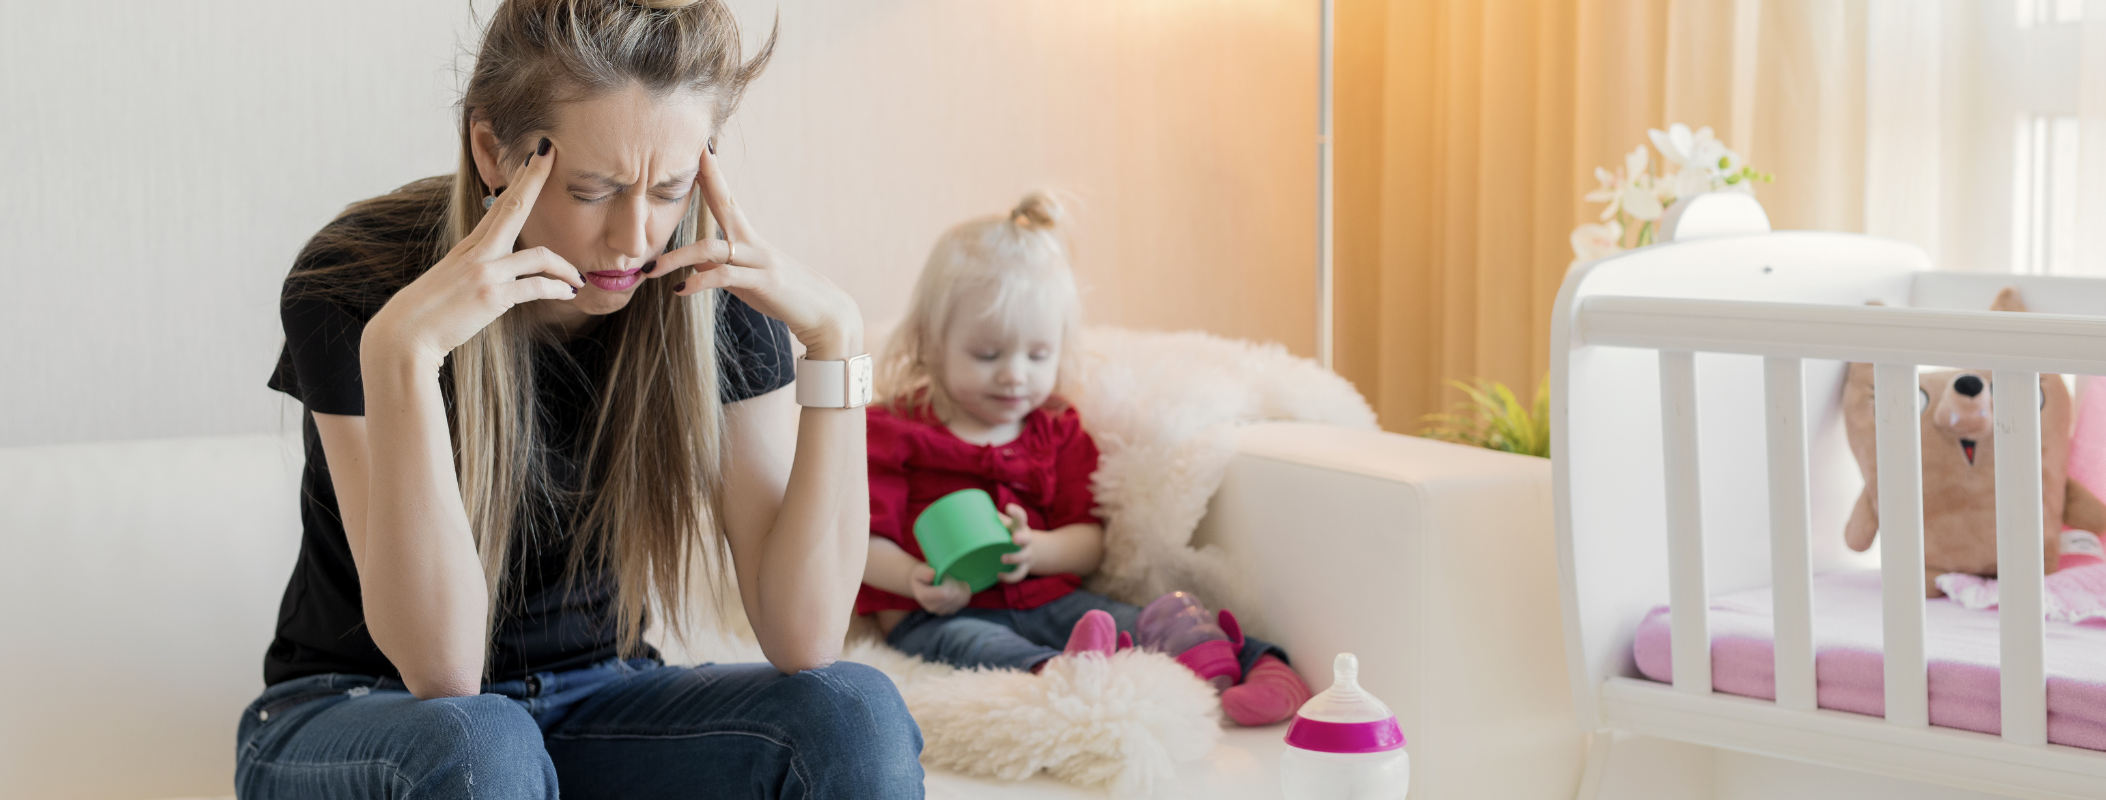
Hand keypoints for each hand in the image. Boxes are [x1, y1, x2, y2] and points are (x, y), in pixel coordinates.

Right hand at [364, 138, 583, 368]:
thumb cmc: (429, 311)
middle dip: (534, 178)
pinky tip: (568, 293)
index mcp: (469, 246)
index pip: (499, 205)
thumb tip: (496, 265)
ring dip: (564, 267)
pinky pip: (535, 287)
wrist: (405, 334)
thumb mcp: (452, 278)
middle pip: (513, 207)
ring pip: (537, 256)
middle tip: (553, 154)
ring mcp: (484, 272)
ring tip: (577, 279)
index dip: (519, 180)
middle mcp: (477, 253)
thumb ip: (476, 266)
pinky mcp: (491, 296)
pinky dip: (556, 288)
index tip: (535, 156)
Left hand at [646, 143, 862, 359]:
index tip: (698, 150)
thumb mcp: (746, 281)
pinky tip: (679, 290)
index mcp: (749, 239)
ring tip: (650, 269)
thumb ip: (722, 270)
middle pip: (725, 203)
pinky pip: (724, 277)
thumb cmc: (784, 296)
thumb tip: (698, 266)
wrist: (822, 312)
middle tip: (689, 154)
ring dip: (677, 258)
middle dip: (708, 178)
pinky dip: (698, 283)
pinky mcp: (763, 282)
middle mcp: (754, 243)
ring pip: (712, 249)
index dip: (711, 175)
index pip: (725, 200)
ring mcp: (760, 261)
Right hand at [908, 563, 970, 615]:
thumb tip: (932, 574)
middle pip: (953, 597)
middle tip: (951, 577)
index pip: (944, 594)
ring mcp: (942, 611)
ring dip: (961, 588)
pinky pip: (963, 602)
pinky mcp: (950, 611)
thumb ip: (924, 572)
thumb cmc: (921, 576)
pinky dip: (964, 593)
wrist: (921, 585)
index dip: (949, 583)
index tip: (946, 576)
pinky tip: (958, 587)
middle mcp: (932, 608)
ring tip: (953, 581)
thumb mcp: (919, 570)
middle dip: (956, 584)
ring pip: (960, 600)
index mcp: (924, 597)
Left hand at [997, 503, 1037, 583]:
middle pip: (1027, 538)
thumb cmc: (1009, 533)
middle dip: (1021, 539)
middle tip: (1013, 540)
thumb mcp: (1003, 524)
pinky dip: (1010, 577)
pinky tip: (999, 576)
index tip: (1009, 507)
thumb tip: (968, 508)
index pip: (1021, 517)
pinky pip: (1019, 574)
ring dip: (1014, 559)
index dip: (1016, 512)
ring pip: (1023, 557)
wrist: (1028, 549)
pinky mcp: (1024, 567)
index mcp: (1019, 527)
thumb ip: (991, 518)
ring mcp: (1026, 554)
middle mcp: (1025, 540)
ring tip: (1002, 560)